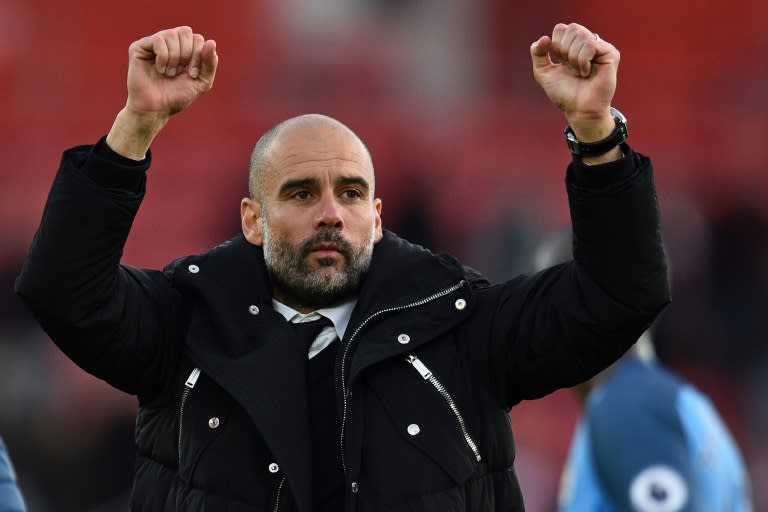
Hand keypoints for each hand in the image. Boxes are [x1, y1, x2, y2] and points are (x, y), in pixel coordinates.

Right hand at [125, 26, 217, 119]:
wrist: (156, 109)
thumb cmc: (177, 97)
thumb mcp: (201, 82)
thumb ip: (210, 64)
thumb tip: (211, 42)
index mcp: (184, 49)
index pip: (197, 39)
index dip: (199, 56)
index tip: (192, 75)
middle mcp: (168, 43)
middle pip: (186, 31)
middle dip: (187, 55)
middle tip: (179, 73)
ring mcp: (153, 44)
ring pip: (171, 34)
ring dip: (174, 58)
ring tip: (169, 73)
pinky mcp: (139, 47)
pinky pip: (158, 40)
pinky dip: (163, 57)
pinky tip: (159, 69)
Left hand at [530, 23, 618, 141]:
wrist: (578, 109)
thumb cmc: (564, 93)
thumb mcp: (543, 72)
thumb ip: (537, 53)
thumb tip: (545, 38)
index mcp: (573, 45)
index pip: (561, 28)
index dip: (556, 45)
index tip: (561, 63)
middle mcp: (587, 43)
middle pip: (571, 29)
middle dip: (565, 50)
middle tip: (571, 68)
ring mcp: (600, 48)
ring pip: (582, 36)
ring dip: (574, 58)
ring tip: (579, 72)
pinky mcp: (610, 54)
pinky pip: (591, 44)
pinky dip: (583, 60)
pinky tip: (586, 72)